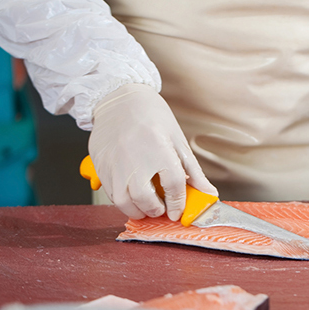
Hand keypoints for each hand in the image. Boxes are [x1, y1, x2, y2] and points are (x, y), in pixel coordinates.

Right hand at [89, 84, 216, 220]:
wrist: (119, 98)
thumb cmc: (150, 116)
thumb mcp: (177, 140)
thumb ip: (192, 171)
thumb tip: (208, 193)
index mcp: (159, 149)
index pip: (173, 186)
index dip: (178, 204)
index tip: (177, 211)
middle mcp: (134, 157)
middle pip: (144, 199)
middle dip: (155, 210)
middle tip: (161, 208)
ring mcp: (113, 162)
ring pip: (123, 201)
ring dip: (137, 210)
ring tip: (146, 205)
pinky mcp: (100, 165)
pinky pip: (109, 192)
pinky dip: (122, 200)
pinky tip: (132, 194)